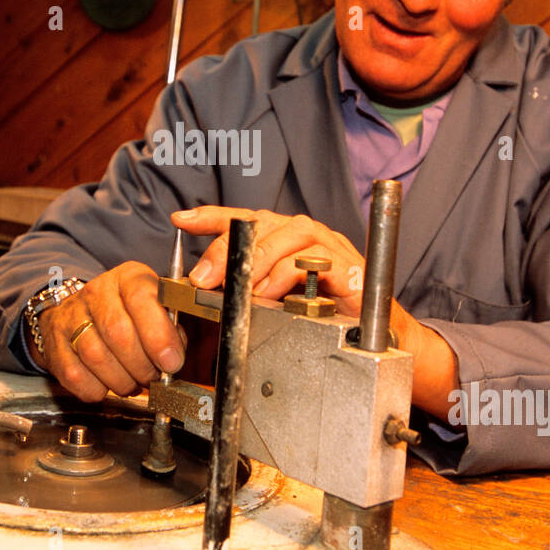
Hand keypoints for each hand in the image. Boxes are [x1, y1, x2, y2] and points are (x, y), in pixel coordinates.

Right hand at [30, 262, 184, 401]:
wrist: (78, 312)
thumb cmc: (127, 314)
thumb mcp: (155, 309)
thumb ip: (170, 329)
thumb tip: (173, 358)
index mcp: (128, 277)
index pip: (142, 298)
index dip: (159, 335)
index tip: (171, 362)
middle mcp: (96, 292)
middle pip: (118, 332)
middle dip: (142, 365)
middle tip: (152, 377)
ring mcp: (70, 317)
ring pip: (96, 357)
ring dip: (122, 381)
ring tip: (133, 383)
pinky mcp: (54, 345)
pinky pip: (76, 377)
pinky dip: (97, 390)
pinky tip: (107, 384)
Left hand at [171, 207, 367, 315]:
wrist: (369, 332)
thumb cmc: (321, 310)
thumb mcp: (273, 296)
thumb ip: (244, 286)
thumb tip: (207, 286)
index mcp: (282, 235)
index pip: (242, 218)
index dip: (210, 217)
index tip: (181, 220)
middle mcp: (303, 233)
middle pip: (260, 225)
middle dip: (227, 250)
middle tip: (204, 277)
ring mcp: (328, 246)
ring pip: (287, 238)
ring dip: (258, 266)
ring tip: (241, 293)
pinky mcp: (349, 267)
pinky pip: (316, 262)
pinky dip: (292, 277)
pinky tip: (276, 296)